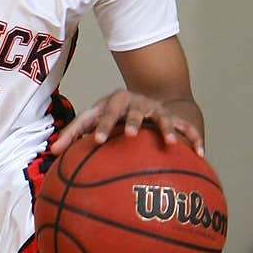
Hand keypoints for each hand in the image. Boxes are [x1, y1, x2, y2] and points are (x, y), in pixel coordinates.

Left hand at [49, 88, 204, 157]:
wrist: (142, 97)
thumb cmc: (110, 115)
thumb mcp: (93, 119)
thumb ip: (73, 135)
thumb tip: (51, 153)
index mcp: (113, 103)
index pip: (103, 113)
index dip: (100, 125)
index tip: (96, 141)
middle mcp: (135, 103)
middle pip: (132, 110)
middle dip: (131, 121)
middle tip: (128, 135)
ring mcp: (154, 109)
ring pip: (161, 117)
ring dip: (165, 129)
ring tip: (170, 144)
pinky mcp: (172, 117)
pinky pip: (185, 128)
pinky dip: (193, 139)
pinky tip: (201, 154)